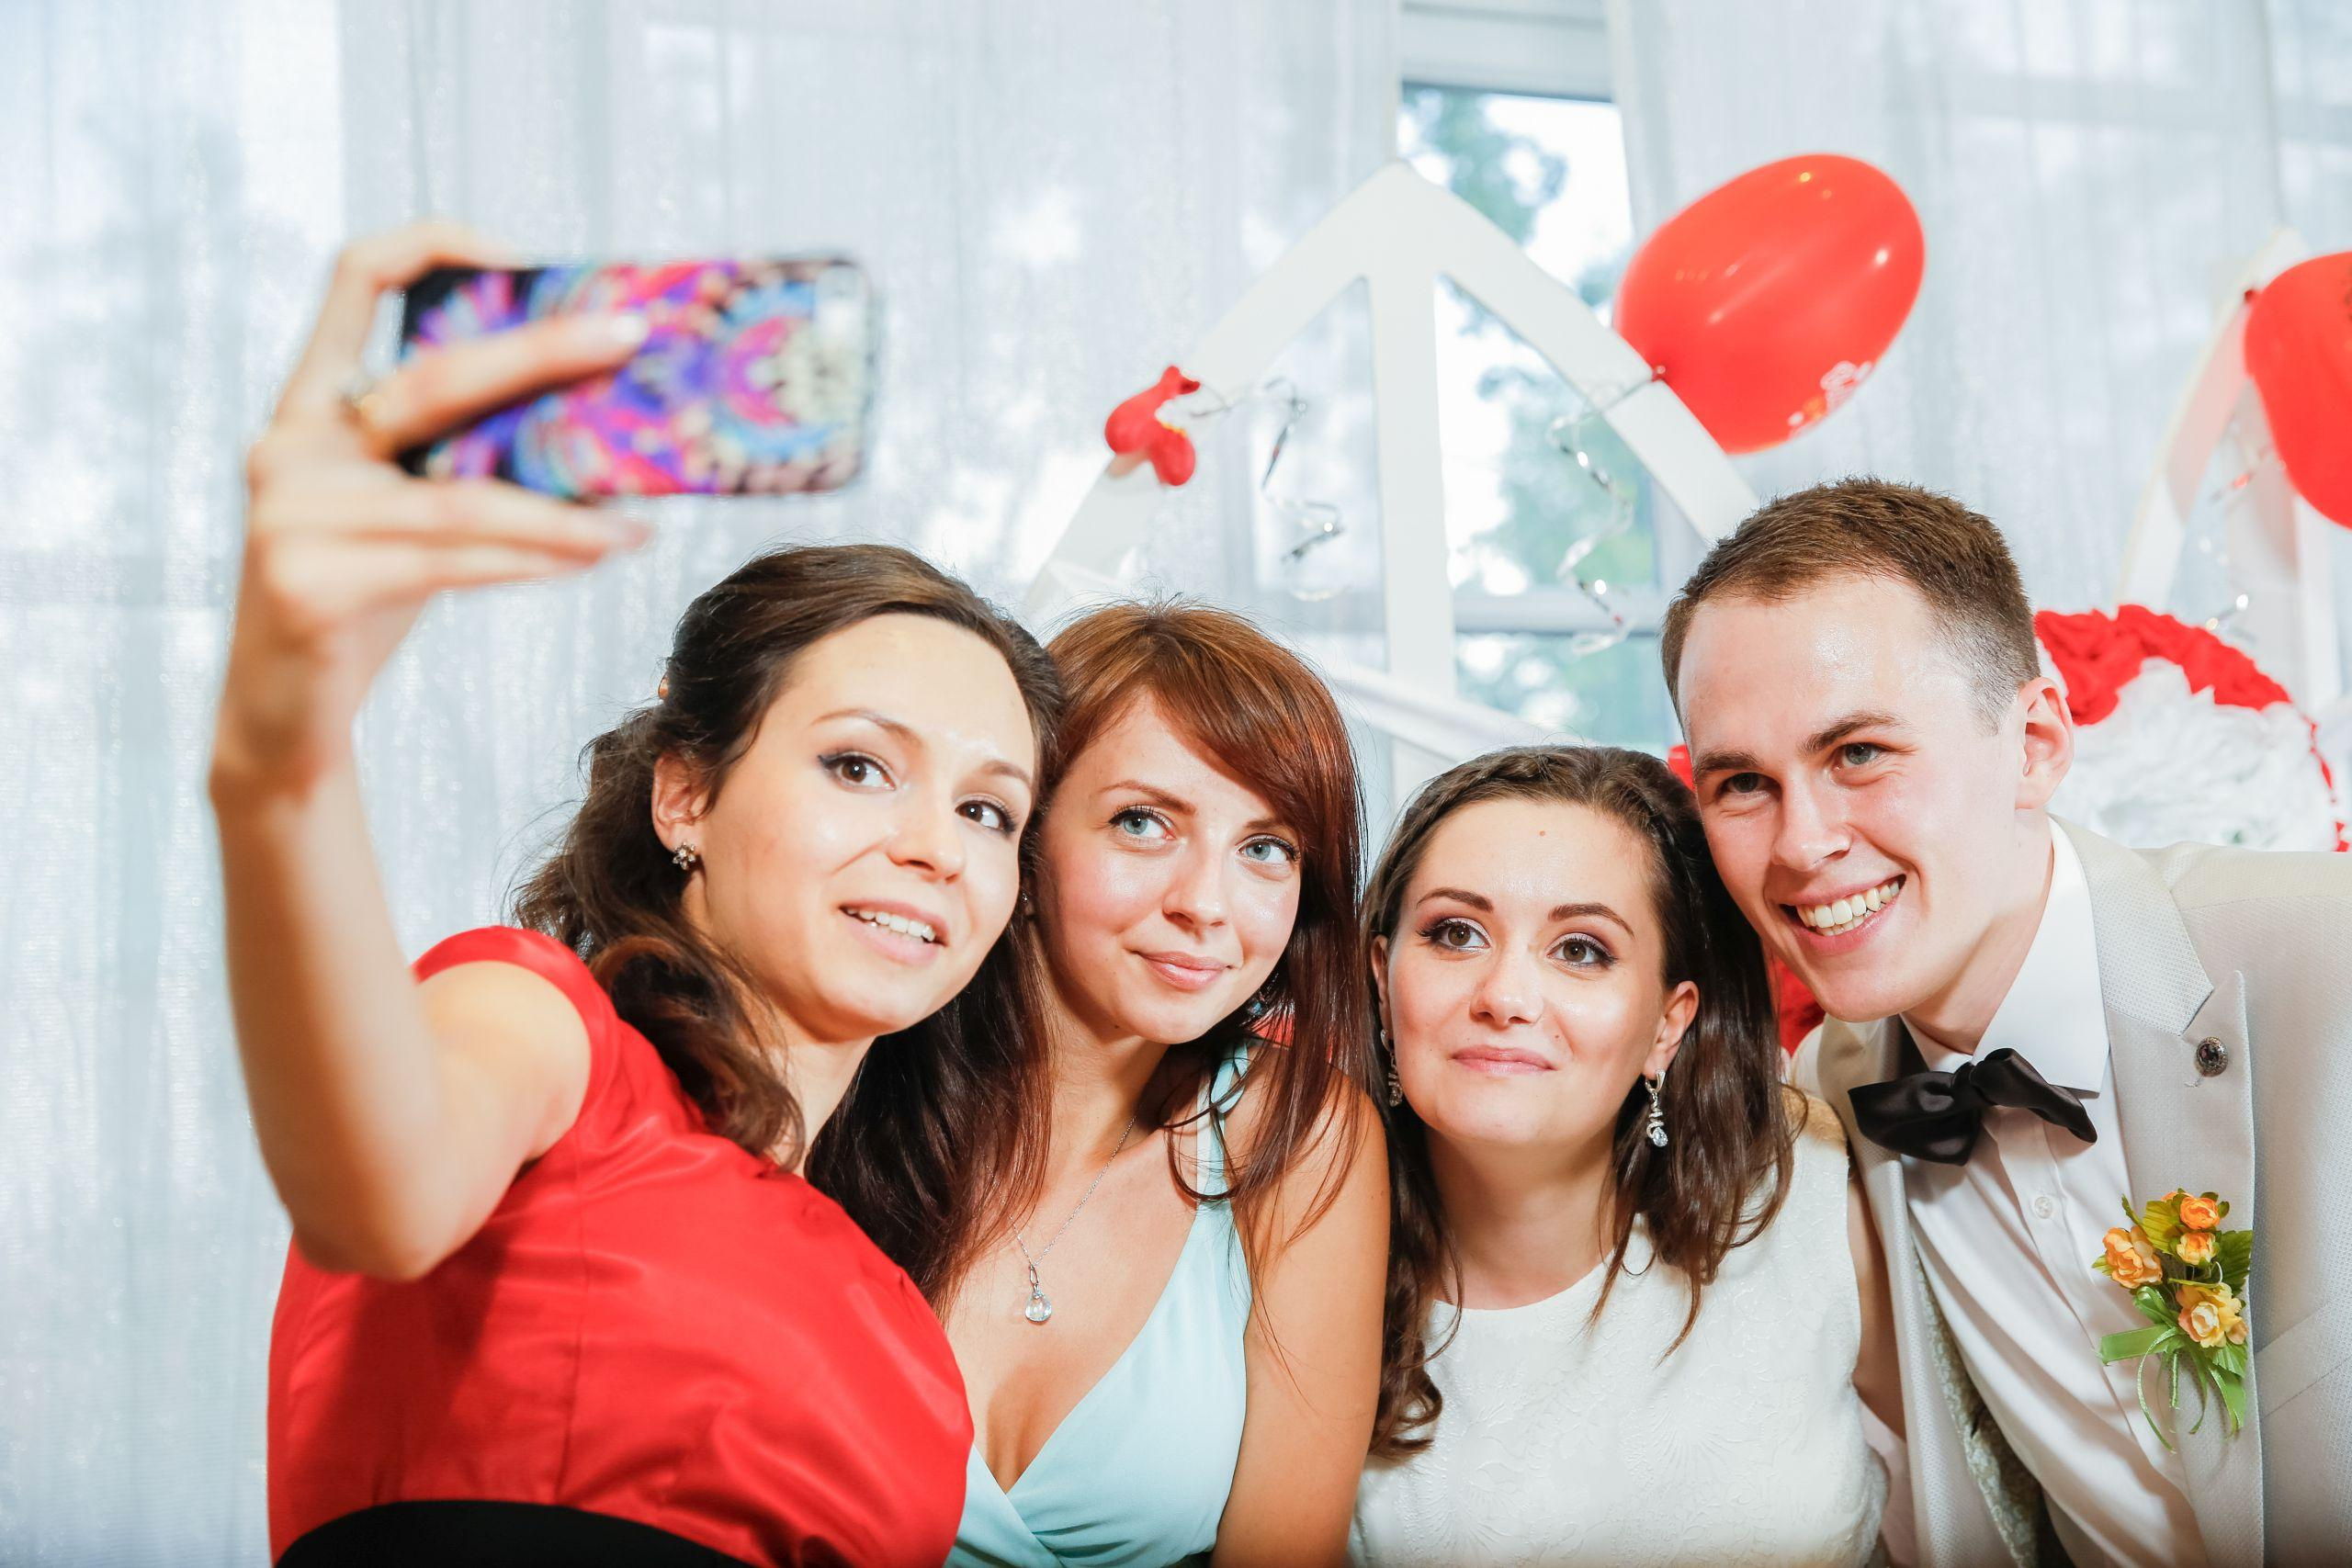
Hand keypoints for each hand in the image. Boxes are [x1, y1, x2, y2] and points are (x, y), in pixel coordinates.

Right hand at [213, 219, 651, 797]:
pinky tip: (591, 557)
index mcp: (309, 406)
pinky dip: (532, 560)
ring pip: (458, 497)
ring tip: (638, 520)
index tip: (519, 254)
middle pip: (432, 377)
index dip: (431, 245)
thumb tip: (600, 424)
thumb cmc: (364, 601)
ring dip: (564, 508)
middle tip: (631, 340)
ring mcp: (291, 515)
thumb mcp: (406, 513)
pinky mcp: (309, 586)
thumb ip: (462, 460)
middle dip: (542, 352)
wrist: (281, 719)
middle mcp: (289, 445)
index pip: (351, 277)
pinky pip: (450, 564)